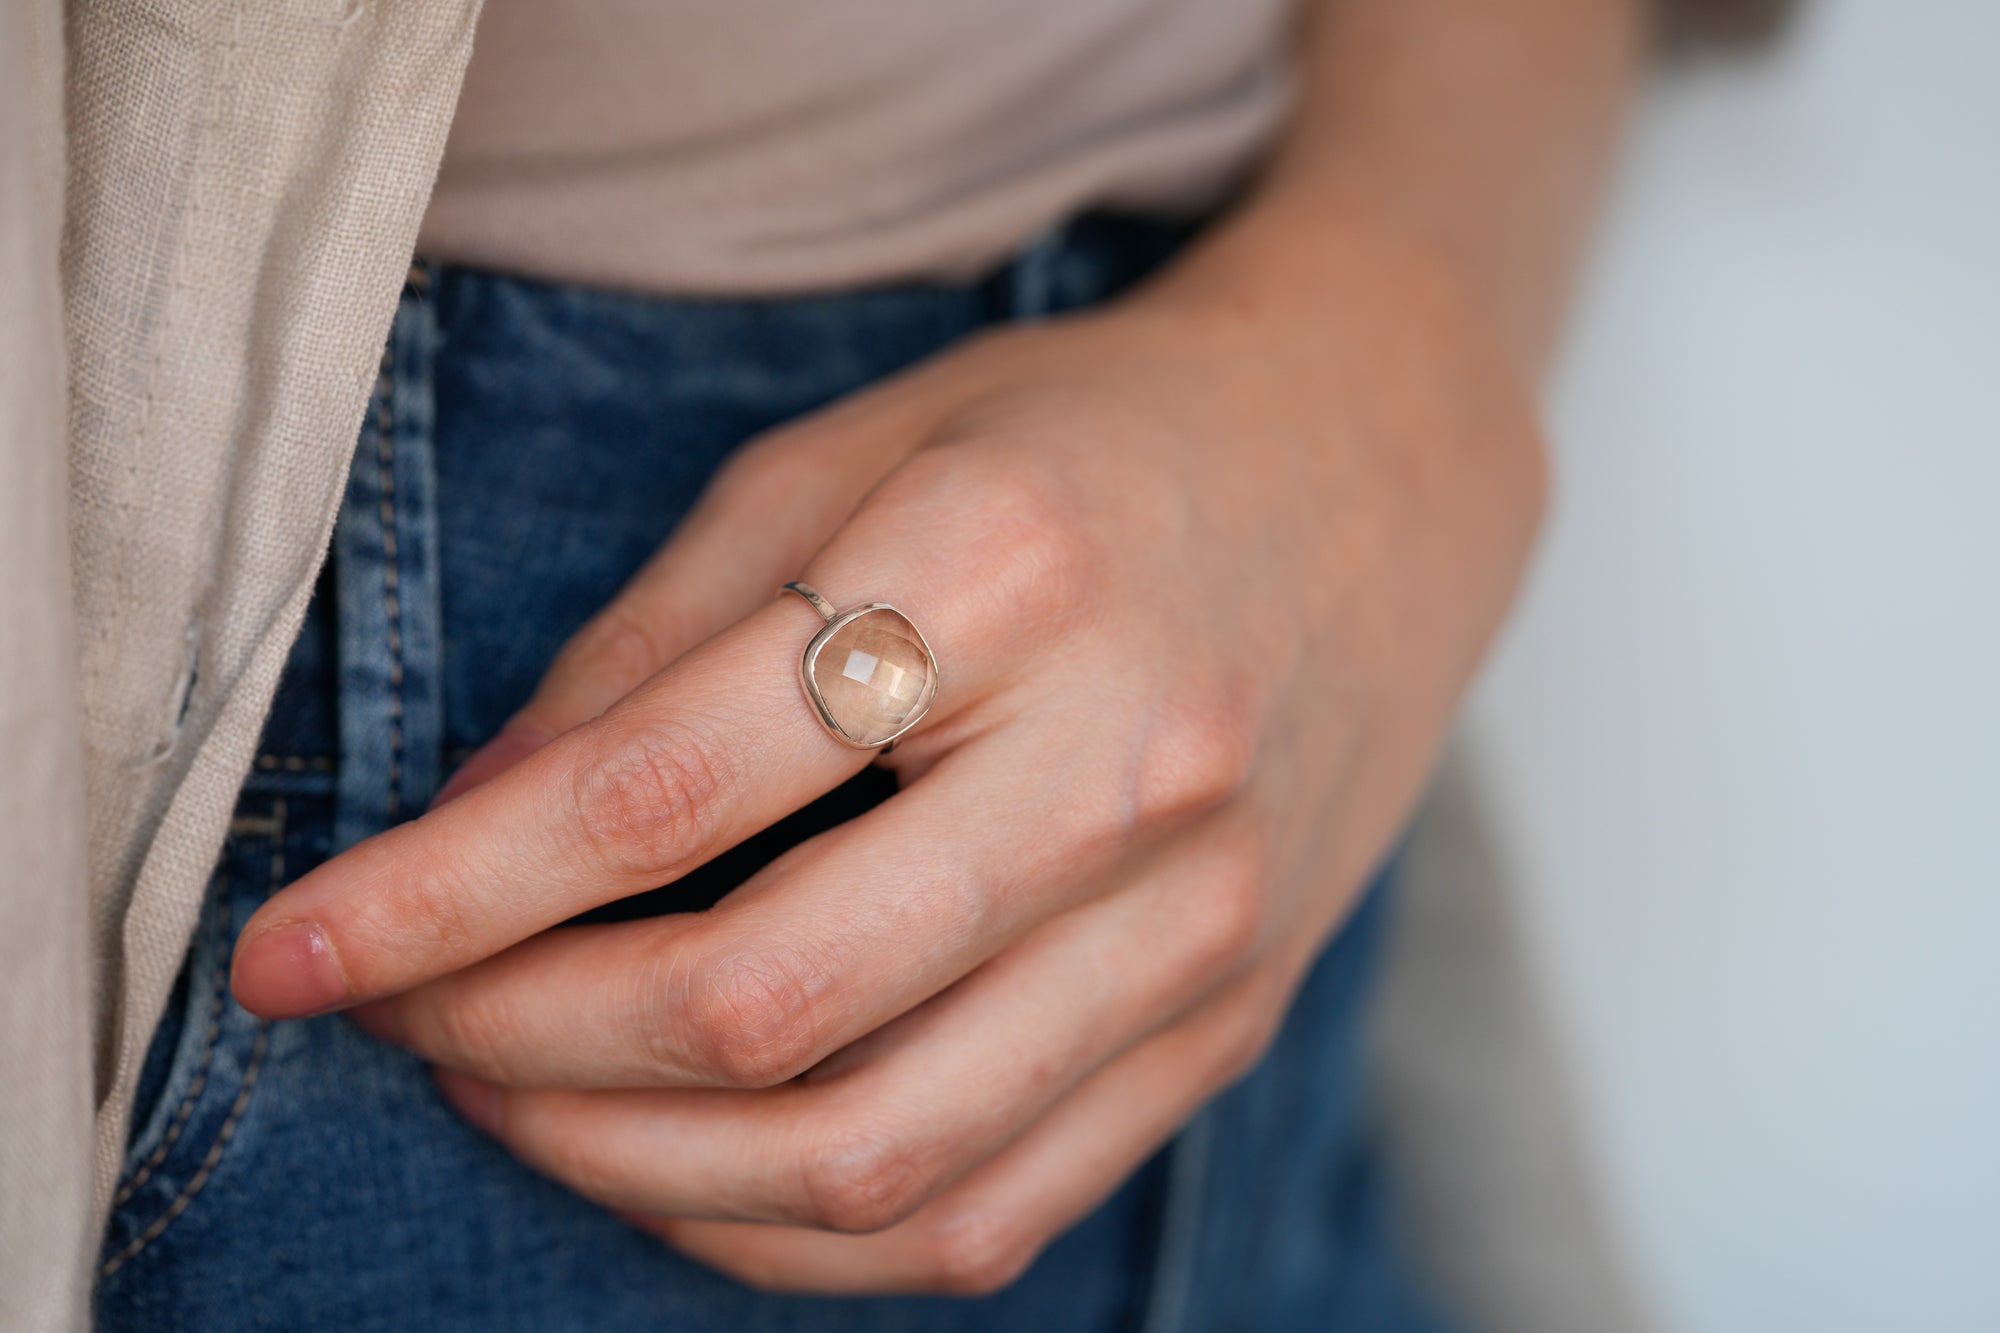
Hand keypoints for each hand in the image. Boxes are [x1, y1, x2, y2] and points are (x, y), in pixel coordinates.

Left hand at [230, 219, 1544, 1294]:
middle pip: (762, 1009)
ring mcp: (1198, 924)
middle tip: (414, 1018)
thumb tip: (478, 832)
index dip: (441, 895)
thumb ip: (653, 645)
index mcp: (1005, 570)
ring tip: (525, 1096)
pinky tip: (697, 1171)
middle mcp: (1125, 767)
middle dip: (521, 1046)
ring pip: (871, 1159)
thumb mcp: (849, 456)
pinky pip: (991, 1212)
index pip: (659, 789)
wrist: (1371, 475)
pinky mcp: (1229, 1021)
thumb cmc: (1089, 440)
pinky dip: (801, 1238)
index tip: (297, 948)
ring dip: (638, 1169)